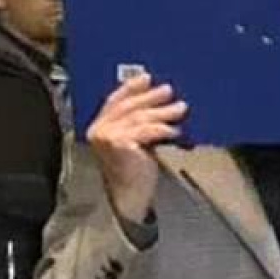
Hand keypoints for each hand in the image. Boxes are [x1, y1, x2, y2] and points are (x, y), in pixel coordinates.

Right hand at [87, 73, 187, 221]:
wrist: (129, 199)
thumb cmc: (133, 174)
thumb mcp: (134, 142)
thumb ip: (137, 124)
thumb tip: (159, 103)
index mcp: (99, 127)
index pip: (115, 100)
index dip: (131, 87)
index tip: (147, 79)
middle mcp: (99, 130)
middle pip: (129, 105)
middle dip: (151, 97)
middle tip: (169, 91)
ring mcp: (107, 136)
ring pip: (140, 116)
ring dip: (163, 112)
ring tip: (180, 109)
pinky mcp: (119, 143)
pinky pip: (146, 130)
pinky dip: (163, 129)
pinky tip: (175, 131)